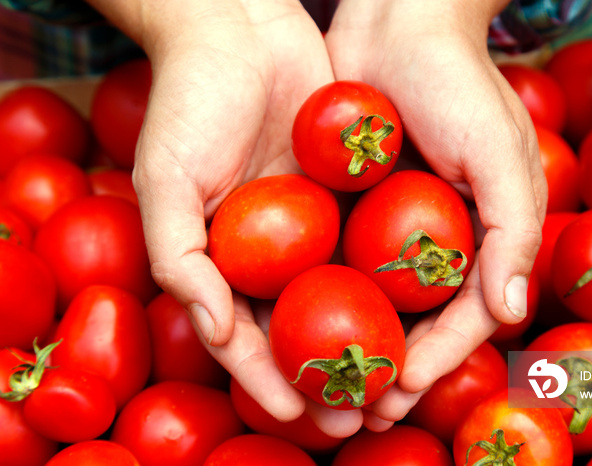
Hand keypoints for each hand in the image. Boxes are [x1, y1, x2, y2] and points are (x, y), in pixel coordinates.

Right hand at [86, 0, 362, 437]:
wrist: (242, 30)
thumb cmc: (189, 103)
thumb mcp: (165, 178)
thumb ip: (178, 256)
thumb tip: (212, 329)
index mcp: (222, 260)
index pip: (244, 336)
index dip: (267, 378)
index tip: (298, 411)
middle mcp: (270, 252)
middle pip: (300, 330)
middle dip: (326, 378)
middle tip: (358, 417)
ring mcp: (311, 226)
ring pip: (342, 299)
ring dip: (366, 344)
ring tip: (396, 383)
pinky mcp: (347, 195)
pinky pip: (370, 244)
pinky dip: (388, 282)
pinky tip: (417, 313)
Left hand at [326, 0, 546, 427]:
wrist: (396, 23)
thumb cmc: (457, 82)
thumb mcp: (501, 151)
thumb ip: (514, 232)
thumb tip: (512, 312)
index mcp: (483, 235)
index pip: (466, 314)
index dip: (441, 356)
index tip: (405, 389)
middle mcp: (438, 238)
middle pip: (417, 320)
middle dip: (392, 366)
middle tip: (363, 410)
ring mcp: (392, 224)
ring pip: (374, 302)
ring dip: (353, 345)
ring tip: (326, 386)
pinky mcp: (351, 204)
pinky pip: (339, 260)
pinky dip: (324, 296)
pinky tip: (297, 326)